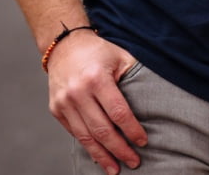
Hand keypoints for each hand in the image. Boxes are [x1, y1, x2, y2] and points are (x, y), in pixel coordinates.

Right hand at [47, 30, 147, 174]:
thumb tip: (153, 98)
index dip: (132, 130)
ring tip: (116, 169)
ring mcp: (65, 102)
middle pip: (102, 130)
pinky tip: (99, 155)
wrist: (64, 46)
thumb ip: (134, 75)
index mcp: (97, 78)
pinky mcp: (56, 109)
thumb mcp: (119, 56)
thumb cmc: (97, 51)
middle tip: (134, 162)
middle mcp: (78, 92)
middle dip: (120, 149)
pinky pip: (74, 133)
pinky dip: (88, 146)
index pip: (118, 112)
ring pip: (86, 137)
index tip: (143, 141)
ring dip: (103, 156)